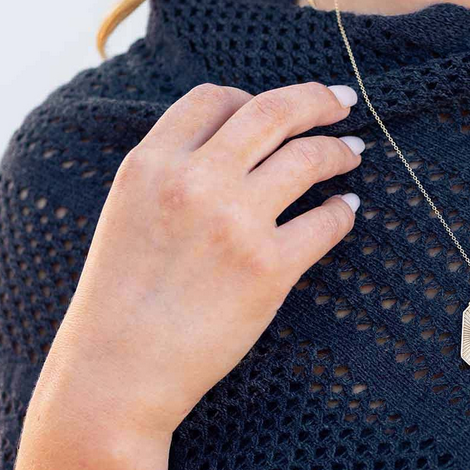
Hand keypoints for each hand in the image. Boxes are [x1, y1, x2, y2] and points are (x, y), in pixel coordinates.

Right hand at [33, 80, 364, 443]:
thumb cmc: (121, 300)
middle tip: (343, 101)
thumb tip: (235, 149)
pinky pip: (327, 221)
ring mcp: (235, 222)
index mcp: (151, 163)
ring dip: (338, 150)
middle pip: (273, 111)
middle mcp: (194, 181)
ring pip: (308, 158)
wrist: (117, 372)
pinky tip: (345, 208)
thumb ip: (173, 175)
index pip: (215, 98)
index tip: (277, 109)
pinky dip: (343, 210)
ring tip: (352, 154)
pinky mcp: (269, 267)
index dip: (253, 97)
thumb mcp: (129, 213)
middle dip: (317, 99)